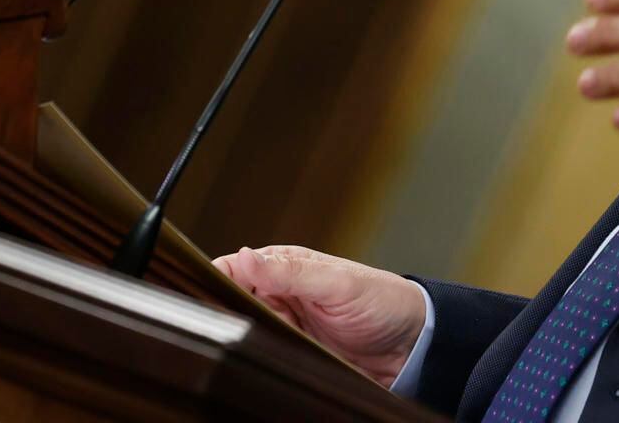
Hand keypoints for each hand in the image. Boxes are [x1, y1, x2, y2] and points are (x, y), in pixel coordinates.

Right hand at [212, 244, 427, 386]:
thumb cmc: (382, 301)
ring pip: (247, 335)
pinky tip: (275, 361)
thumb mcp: (336, 283)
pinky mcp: (294, 354)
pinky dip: (266, 361)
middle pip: (233, 306)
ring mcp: (285, 326)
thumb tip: (245, 256)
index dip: (214, 282)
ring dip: (252, 342)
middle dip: (232, 318)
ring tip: (273, 343)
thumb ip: (290, 271)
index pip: (233, 269)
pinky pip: (267, 358)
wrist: (413, 346)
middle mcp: (279, 295)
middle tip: (246, 327)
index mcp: (284, 267)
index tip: (206, 299)